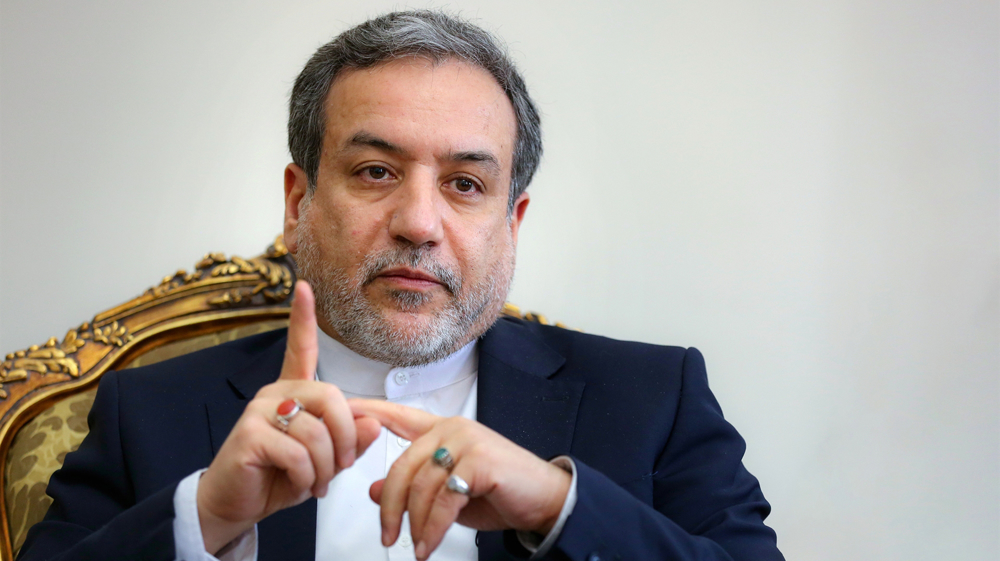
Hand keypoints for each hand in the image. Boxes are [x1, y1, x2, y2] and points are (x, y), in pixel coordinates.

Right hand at [196, 281, 381, 553]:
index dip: (303, 318)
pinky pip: (297, 453)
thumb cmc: (280, 477)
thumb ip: (351, 440)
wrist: (237, 505)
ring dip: (325, 467)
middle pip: (332, 398)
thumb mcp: (326, 460)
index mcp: (293, 390)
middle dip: (346, 439)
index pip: (301, 347)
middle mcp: (275, 392)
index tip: (304, 286)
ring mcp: (258, 411)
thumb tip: (372, 421)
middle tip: (340, 467)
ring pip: (317, 432)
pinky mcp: (249, 435)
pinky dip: (307, 477)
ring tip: (315, 483)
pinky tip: (298, 485)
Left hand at [350, 399, 570, 560]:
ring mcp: (467, 441)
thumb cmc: (500, 492)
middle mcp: (452, 428)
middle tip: (388, 536)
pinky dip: (432, 529)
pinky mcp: (480, 460)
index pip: (396, 415)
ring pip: (420, 487)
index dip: (368, 412)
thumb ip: (414, 488)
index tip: (343, 412)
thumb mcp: (448, 493)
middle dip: (391, 508)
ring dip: (415, 525)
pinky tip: (429, 544)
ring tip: (417, 546)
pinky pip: (443, 500)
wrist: (546, 499)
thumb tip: (376, 491)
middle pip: (401, 466)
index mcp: (441, 429)